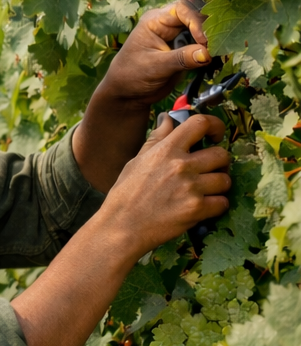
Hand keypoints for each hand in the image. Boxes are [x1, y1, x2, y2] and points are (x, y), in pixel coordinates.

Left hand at [96, 0, 213, 108]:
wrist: (129, 93)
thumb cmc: (132, 76)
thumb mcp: (155, 67)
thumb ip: (180, 59)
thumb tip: (207, 53)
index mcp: (155, 21)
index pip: (182, 8)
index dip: (196, 20)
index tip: (203, 40)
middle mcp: (169, 24)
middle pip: (197, 14)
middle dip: (208, 27)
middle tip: (216, 44)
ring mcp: (179, 35)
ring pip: (204, 28)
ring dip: (213, 38)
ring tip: (219, 51)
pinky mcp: (187, 48)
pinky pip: (204, 43)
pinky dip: (212, 48)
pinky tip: (217, 57)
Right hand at [100, 113, 230, 254]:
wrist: (121, 227)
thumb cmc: (125, 194)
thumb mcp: (137, 161)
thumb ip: (156, 139)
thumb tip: (168, 118)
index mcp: (166, 150)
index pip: (200, 124)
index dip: (215, 126)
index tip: (215, 135)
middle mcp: (181, 165)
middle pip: (222, 154)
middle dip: (219, 163)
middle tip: (210, 171)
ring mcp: (191, 188)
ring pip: (225, 180)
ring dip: (218, 186)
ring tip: (205, 192)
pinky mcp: (197, 209)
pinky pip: (223, 203)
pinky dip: (216, 206)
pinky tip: (203, 208)